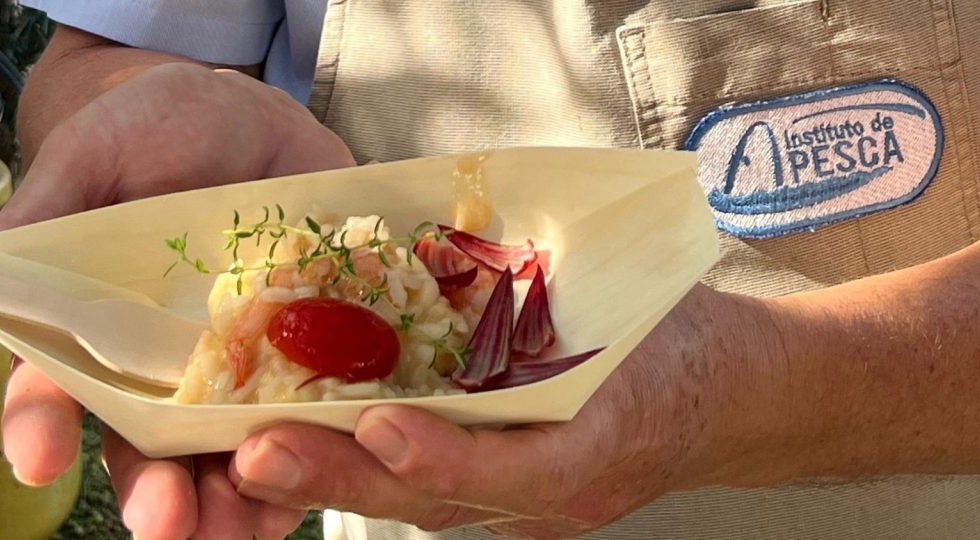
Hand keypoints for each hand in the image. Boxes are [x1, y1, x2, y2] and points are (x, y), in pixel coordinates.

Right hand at [0, 62, 353, 538]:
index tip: (39, 457)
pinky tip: (334, 469)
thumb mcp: (93, 160)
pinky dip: (324, 447)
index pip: (59, 393)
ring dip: (241, 500)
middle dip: (157, 494)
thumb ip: (39, 227)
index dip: (43, 425)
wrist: (253, 115)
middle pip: (153, 451)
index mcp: (100, 334)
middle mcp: (170, 365)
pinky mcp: (315, 344)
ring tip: (250, 527)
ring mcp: (246, 362)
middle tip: (165, 523)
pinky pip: (318, 409)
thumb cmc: (153, 128)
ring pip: (235, 452)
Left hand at [229, 285, 788, 537]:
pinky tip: (302, 443)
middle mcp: (559, 492)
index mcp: (606, 438)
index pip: (523, 470)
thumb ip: (549, 286)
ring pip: (425, 504)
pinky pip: (431, 488)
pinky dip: (367, 467)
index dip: (449, 456)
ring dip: (339, 479)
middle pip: (447, 501)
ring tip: (254, 454)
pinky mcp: (509, 495)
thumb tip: (447, 238)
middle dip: (348, 479)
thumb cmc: (681, 336)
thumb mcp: (633, 299)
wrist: (726, 394)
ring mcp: (532, 506)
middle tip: (259, 455)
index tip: (379, 427)